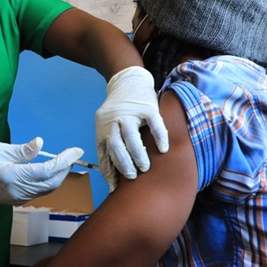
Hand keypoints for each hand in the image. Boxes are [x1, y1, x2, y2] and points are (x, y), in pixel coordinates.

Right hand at [0, 137, 82, 204]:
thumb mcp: (0, 150)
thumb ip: (23, 150)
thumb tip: (41, 144)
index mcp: (13, 176)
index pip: (47, 170)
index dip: (64, 160)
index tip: (76, 151)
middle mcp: (19, 191)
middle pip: (52, 182)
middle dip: (65, 169)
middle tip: (72, 155)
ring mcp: (20, 198)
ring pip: (48, 189)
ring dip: (59, 176)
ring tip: (63, 162)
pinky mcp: (19, 200)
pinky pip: (40, 192)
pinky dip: (50, 181)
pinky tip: (50, 171)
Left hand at [95, 66, 168, 189]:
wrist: (127, 81)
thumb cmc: (118, 111)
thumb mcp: (107, 125)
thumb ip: (109, 146)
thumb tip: (111, 177)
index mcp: (103, 127)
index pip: (103, 152)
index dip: (109, 170)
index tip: (115, 186)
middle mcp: (114, 120)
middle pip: (116, 145)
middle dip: (123, 164)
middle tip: (132, 177)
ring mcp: (131, 113)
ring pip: (132, 136)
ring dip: (138, 155)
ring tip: (145, 168)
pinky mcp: (148, 107)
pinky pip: (154, 124)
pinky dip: (159, 137)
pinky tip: (163, 149)